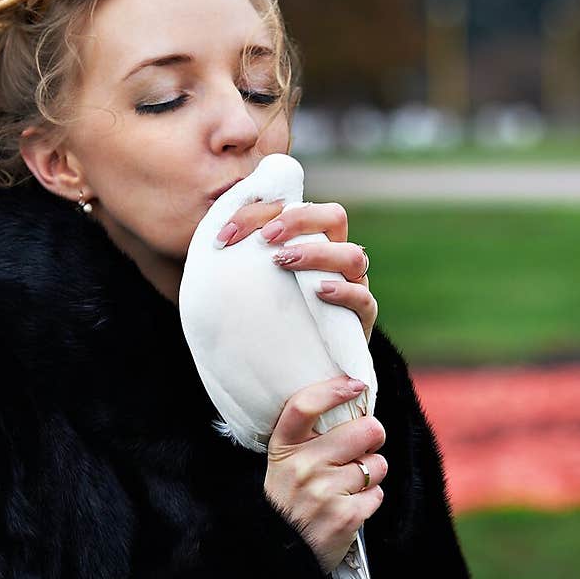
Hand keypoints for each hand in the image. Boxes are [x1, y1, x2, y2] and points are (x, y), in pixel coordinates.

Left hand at [215, 199, 377, 342]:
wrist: (295, 371)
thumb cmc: (269, 319)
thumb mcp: (253, 286)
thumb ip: (244, 260)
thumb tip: (215, 239)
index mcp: (311, 242)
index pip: (296, 207)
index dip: (260, 212)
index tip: (226, 236)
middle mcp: (335, 259)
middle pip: (334, 217)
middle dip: (298, 220)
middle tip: (265, 239)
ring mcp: (352, 287)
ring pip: (352, 255)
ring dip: (317, 253)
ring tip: (284, 261)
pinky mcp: (360, 320)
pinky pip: (364, 300)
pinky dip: (344, 292)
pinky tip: (319, 292)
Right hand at [263, 374, 387, 570]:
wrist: (282, 554)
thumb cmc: (289, 501)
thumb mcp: (284, 463)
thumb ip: (311, 438)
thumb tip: (355, 408)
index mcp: (284, 448)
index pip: (305, 406)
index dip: (334, 390)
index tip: (355, 385)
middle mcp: (302, 466)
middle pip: (364, 430)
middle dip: (371, 438)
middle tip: (362, 448)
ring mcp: (324, 492)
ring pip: (377, 464)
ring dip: (370, 473)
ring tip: (348, 485)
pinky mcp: (345, 516)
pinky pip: (378, 494)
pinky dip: (369, 500)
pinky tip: (349, 506)